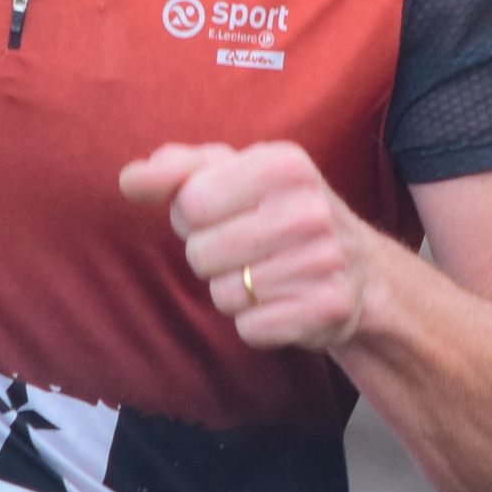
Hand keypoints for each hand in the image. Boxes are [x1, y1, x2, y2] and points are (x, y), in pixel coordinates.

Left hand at [120, 140, 377, 351]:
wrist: (363, 271)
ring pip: (224, 294)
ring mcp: (323, 260)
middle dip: (212, 257)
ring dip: (235, 291)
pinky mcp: (326, 309)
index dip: (193, 216)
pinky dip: (257, 322)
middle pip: (201, 252)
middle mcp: (308, 208)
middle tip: (248, 248)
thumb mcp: (235, 174)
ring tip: (268, 274)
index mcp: (283, 163)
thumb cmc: (280, 212)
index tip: (224, 214)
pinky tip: (284, 302)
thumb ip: (177, 169)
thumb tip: (129, 179)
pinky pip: (250, 328)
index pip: (190, 202)